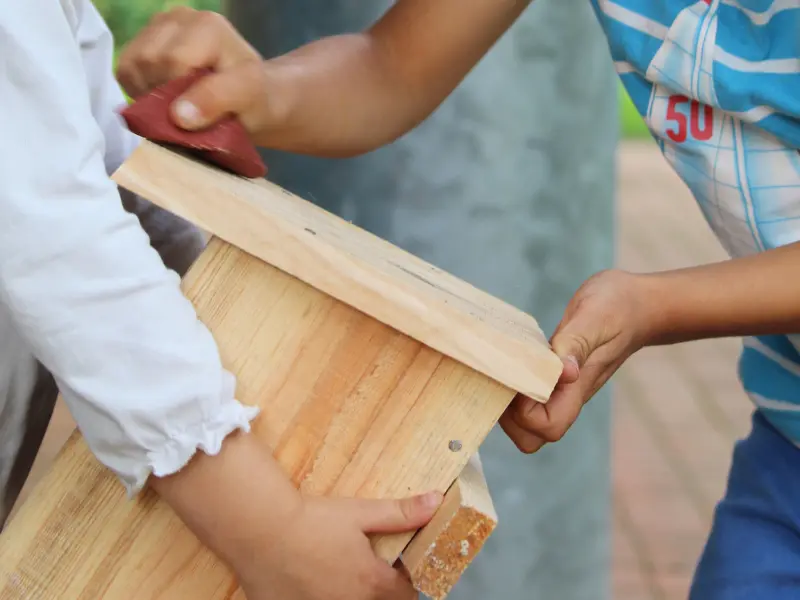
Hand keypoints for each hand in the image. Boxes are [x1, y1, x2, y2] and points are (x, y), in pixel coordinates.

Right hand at [116, 7, 272, 134]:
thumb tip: (178, 115)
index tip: (198, 115)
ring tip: (178, 104)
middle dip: (165, 96)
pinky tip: (164, 97)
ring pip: (131, 66)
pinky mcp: (142, 40)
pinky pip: (123, 71)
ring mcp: (157, 26)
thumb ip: (218, 99)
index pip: (173, 62)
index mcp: (208, 27)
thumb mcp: (248, 99)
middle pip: (148, 63)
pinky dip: (139, 90)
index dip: (179, 97)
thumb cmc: (251, 99)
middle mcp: (179, 18)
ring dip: (150, 95)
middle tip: (189, 112)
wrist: (249, 96)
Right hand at [239, 492, 440, 599]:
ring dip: (351, 595)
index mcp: (371, 583)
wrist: (258, 528)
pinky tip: (310, 582)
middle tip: (365, 568)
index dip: (403, 579)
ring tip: (336, 573)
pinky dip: (319, 597)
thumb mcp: (360, 512)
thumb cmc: (310, 519)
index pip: (405, 595)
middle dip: (379, 591)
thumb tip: (437, 502)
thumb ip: (401, 513)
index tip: (394, 565)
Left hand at [500, 269, 654, 452]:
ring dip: (506, 403)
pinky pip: (526, 395)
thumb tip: (565, 373)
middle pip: (533, 435)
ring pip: (526, 420)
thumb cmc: (618, 307)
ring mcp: (560, 387)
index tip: (515, 378)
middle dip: (508, 417)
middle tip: (499, 377)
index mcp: (579, 386)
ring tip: (500, 367)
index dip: (524, 413)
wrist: (637, 304)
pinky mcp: (552, 374)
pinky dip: (509, 385)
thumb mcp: (594, 317)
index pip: (549, 426)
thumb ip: (577, 344)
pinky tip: (505, 359)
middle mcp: (568, 393)